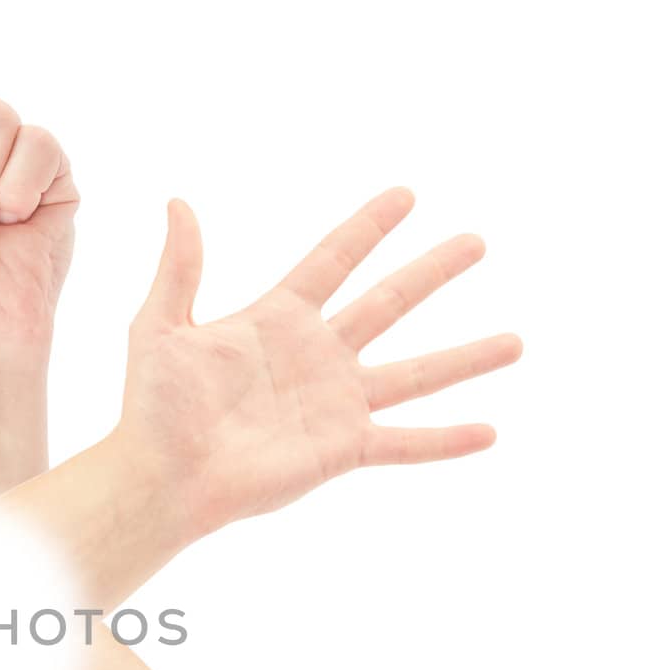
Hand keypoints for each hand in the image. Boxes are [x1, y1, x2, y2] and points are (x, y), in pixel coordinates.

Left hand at [120, 187, 521, 532]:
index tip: (407, 195)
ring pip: (415, 371)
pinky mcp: (341, 448)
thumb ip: (180, 267)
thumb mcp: (162, 326)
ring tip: (516, 342)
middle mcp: (317, 356)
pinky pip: (405, 442)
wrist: (161, 475)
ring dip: (465, 358)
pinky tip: (490, 433)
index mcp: (276, 319)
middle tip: (477, 241)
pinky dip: (446, 441)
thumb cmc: (153, 407)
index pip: (333, 261)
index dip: (367, 228)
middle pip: (388, 303)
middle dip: (432, 272)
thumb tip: (177, 201)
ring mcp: (335, 403)